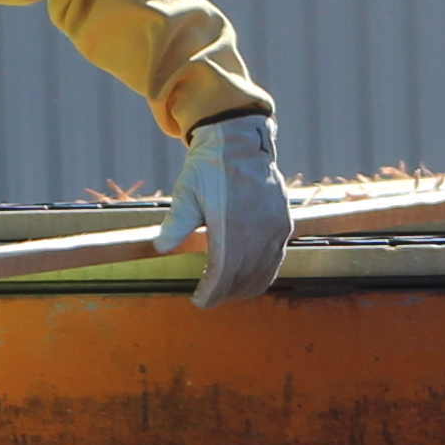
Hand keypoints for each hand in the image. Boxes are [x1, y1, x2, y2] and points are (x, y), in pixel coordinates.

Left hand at [152, 114, 289, 306]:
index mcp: (232, 224)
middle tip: (208, 299)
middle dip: (226, 293)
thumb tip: (160, 248)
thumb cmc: (208, 168)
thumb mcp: (186, 193)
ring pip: (264, 270)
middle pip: (244, 276)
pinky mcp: (284, 223)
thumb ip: (176, 222)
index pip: (224, 271)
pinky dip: (262, 273)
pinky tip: (247, 277)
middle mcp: (259, 228)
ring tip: (225, 293)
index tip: (198, 301)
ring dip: (245, 287)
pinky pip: (276, 258)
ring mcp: (275, 227)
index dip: (212, 291)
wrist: (240, 143)